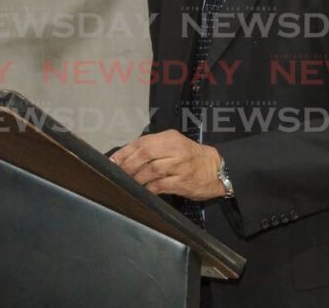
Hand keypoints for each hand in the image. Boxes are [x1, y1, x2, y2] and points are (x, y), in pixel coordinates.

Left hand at [109, 129, 225, 200]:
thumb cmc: (190, 157)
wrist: (216, 168)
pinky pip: (160, 186)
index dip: (125, 152)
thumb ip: (154, 149)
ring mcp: (180, 166)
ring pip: (151, 170)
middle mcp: (175, 149)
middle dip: (128, 165)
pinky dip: (148, 188)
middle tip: (118, 174)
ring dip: (136, 178)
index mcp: (170, 138)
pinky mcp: (183, 182)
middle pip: (145, 154)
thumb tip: (125, 158)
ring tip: (128, 183)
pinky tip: (142, 190)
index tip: (112, 161)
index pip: (142, 142)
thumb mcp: (174, 146)